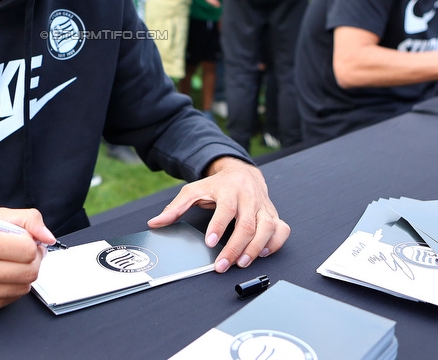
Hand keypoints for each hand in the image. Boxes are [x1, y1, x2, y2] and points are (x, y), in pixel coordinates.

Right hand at [0, 208, 53, 315]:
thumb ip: (27, 220)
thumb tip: (48, 238)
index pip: (27, 250)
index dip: (32, 242)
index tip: (26, 239)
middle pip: (29, 272)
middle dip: (33, 260)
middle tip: (24, 252)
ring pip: (22, 289)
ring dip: (23, 275)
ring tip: (9, 263)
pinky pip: (9, 300)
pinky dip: (10, 287)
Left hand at [147, 157, 289, 272]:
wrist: (242, 172)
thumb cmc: (218, 185)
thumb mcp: (194, 190)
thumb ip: (176, 207)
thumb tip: (155, 222)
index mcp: (229, 191)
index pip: (225, 210)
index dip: (218, 227)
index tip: (210, 243)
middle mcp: (249, 198)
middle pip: (246, 225)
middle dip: (235, 247)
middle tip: (223, 264)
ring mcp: (263, 206)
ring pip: (267, 228)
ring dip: (256, 249)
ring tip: (242, 263)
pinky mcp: (273, 214)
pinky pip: (282, 229)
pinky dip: (275, 243)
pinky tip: (263, 253)